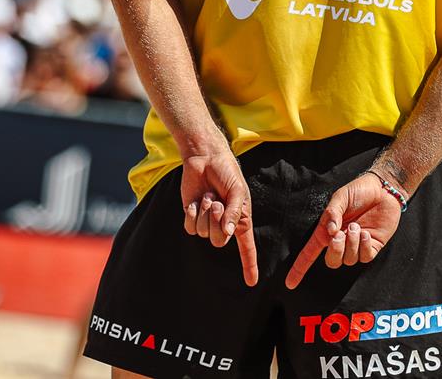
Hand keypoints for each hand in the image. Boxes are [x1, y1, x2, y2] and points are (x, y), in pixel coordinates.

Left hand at [180, 150, 257, 285]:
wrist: (205, 158)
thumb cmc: (227, 172)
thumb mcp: (238, 190)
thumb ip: (235, 211)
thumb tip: (229, 233)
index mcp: (240, 219)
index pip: (246, 247)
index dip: (249, 265)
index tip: (251, 282)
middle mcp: (224, 224)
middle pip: (219, 241)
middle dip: (216, 221)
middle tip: (217, 200)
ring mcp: (207, 221)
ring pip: (203, 233)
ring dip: (204, 212)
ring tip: (208, 195)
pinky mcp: (192, 216)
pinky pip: (190, 227)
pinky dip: (192, 213)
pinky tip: (195, 201)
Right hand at [285, 171, 402, 289]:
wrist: (383, 189)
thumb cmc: (359, 191)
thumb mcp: (341, 197)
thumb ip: (333, 212)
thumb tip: (329, 230)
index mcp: (327, 231)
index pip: (310, 253)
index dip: (299, 269)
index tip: (290, 284)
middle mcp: (340, 241)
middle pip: (331, 261)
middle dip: (335, 250)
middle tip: (340, 234)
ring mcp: (356, 245)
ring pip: (349, 260)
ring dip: (352, 243)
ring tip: (357, 226)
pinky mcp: (372, 246)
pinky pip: (365, 258)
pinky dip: (364, 246)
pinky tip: (366, 233)